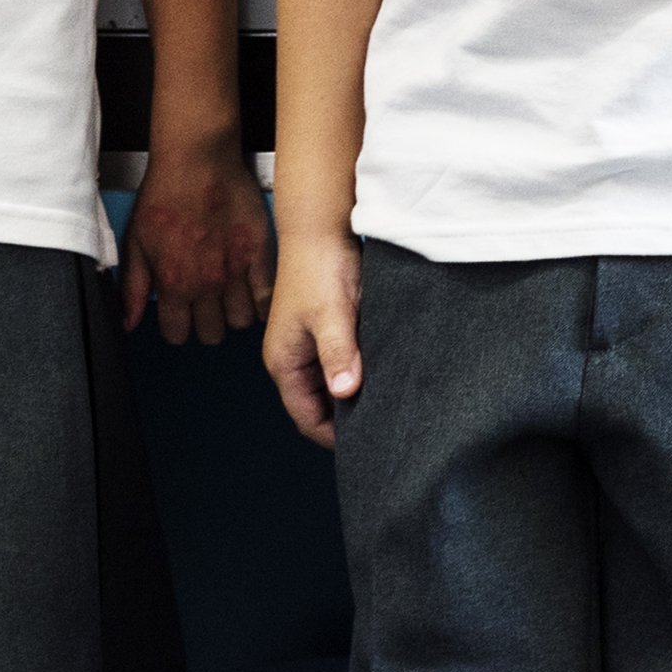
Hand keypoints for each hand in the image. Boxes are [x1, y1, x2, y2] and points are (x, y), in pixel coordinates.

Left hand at [121, 125, 271, 346]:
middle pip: (212, 332)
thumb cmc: (164, 194)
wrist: (197, 159)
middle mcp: (205, 283)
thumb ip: (133, 287)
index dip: (178, 327)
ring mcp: (236, 269)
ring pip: (241, 320)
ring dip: (235, 314)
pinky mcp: (260, 251)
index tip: (181, 315)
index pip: (177, 333)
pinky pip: (267, 295)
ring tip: (231, 298)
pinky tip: (256, 296)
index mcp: (173, 283)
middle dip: (207, 323)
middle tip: (206, 306)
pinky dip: (262, 302)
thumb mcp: (135, 241)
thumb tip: (129, 322)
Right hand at [262, 231, 365, 449]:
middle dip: (346, 417)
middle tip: (383, 426)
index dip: (333, 436)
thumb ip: (338, 353)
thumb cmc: (322, 269)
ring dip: (354, 392)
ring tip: (388, 403)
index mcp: (284, 363)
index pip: (306, 417)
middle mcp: (292, 358)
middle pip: (318, 404)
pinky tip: (384, 372)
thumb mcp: (332, 314)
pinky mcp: (326, 329)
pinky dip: (358, 370)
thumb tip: (345, 393)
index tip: (368, 444)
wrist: (323, 226)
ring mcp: (308, 344)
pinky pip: (340, 361)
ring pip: (331, 383)